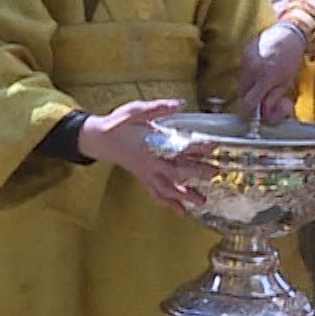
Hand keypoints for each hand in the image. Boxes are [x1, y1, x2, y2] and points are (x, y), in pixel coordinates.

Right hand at [78, 100, 217, 211]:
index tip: (212, 145)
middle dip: (196, 173)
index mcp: (150, 145)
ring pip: (167, 188)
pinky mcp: (143, 178)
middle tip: (215, 173)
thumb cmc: (118, 125)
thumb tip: (178, 104)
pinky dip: (168, 203)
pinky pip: (156, 194)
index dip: (196, 146)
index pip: (177, 146)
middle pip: (176, 172)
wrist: (99, 140)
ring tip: (201, 202)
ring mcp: (146, 173)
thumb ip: (157, 108)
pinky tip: (180, 211)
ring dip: (184, 196)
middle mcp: (150, 162)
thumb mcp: (135, 111)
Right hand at [238, 24, 305, 124]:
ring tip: (260, 80)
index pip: (248, 102)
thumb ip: (273, 99)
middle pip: (241, 92)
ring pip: (240, 81)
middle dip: (247, 98)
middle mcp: (252, 68)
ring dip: (248, 86)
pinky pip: (242, 70)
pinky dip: (248, 73)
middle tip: (257, 97)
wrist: (288, 34)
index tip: (249, 115)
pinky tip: (259, 68)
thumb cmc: (291, 60)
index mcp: (265, 78)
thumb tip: (263, 114)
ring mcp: (246, 59)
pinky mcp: (244, 52)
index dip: (247, 111)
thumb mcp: (286, 82)